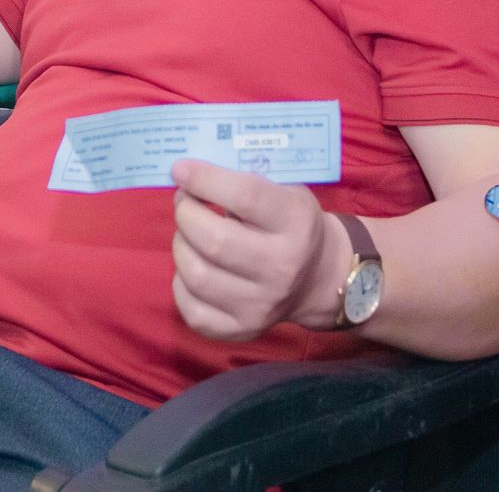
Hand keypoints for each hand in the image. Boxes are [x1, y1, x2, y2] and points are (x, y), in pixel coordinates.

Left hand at [170, 159, 347, 340]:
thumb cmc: (291, 224)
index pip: (245, 196)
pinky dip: (181, 283)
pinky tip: (193, 266)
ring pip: (196, 274)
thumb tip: (187, 174)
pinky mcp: (241, 329)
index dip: (205, 180)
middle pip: (214, 240)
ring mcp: (261, 305)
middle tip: (184, 202)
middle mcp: (281, 268)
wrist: (318, 278)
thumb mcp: (284, 192)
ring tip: (188, 233)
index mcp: (295, 224)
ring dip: (181, 245)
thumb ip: (243, 181)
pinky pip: (191, 308)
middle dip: (186, 214)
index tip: (180, 169)